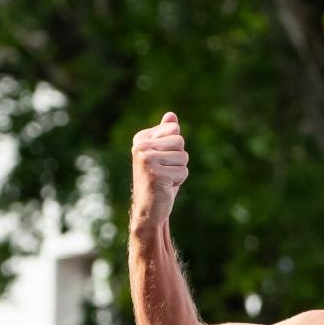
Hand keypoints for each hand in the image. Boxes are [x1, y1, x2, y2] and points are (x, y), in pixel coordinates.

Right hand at [131, 111, 188, 231]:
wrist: (149, 208)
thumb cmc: (159, 180)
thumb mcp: (163, 154)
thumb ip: (166, 135)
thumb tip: (171, 115)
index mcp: (141, 138)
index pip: (174, 130)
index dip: (175, 148)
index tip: (162, 160)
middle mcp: (140, 147)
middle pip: (180, 142)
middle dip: (179, 159)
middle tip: (165, 172)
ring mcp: (146, 160)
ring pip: (183, 157)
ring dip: (179, 171)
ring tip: (165, 179)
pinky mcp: (155, 174)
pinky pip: (182, 171)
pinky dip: (178, 181)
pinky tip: (165, 187)